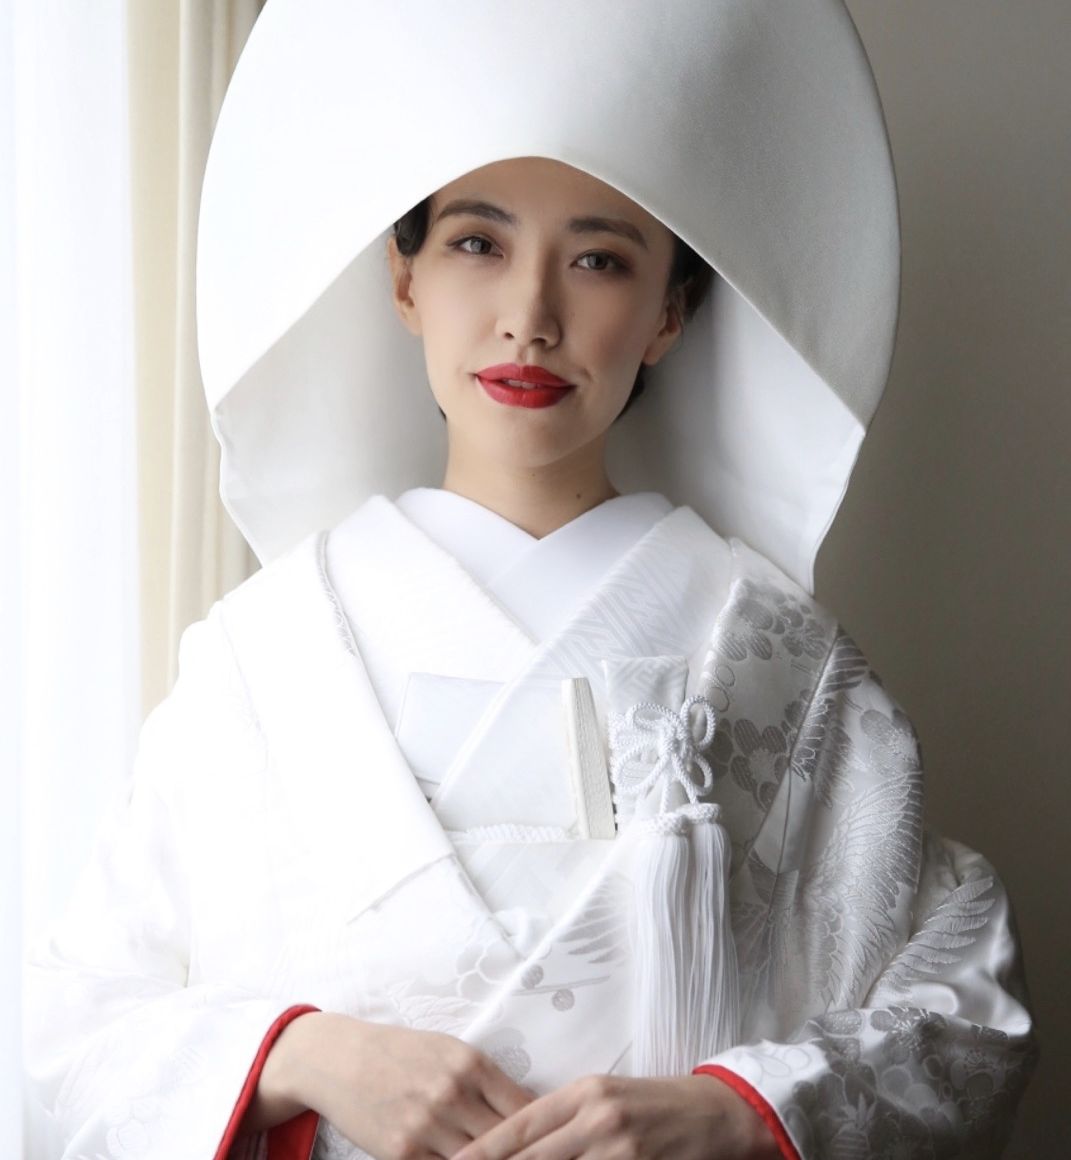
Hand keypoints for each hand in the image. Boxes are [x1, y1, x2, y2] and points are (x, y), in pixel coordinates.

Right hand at [245, 1011, 534, 1157]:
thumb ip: (486, 1080)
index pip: (526, 1109)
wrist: (340, 1059)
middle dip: (527, 1154)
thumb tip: (529, 1110)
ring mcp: (426, 1126)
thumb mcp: (449, 1051)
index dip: (545, 1130)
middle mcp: (452, 1094)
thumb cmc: (402, 1052)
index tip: (556, 1140)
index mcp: (470, 1064)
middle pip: (507, 1140)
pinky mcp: (402, 1153)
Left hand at [451, 1073, 781, 1159]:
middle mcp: (595, 1119)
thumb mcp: (603, 1098)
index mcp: (581, 1093)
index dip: (481, 1152)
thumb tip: (515, 1146)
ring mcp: (617, 1149)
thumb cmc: (652, 1105)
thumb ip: (561, 1120)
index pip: (518, 1127)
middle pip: (530, 1158)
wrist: (717, 1114)